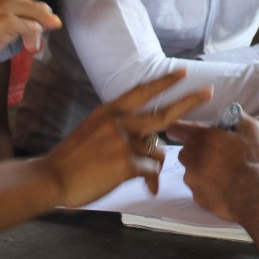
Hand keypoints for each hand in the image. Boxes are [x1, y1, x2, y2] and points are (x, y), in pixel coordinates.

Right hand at [0, 0, 90, 64]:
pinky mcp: (5, 20)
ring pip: (41, 12)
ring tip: (32, 44)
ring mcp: (6, 4)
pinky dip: (33, 41)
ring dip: (41, 29)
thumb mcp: (14, 21)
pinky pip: (32, 29)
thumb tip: (54, 20)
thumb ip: (33, 17)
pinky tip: (28, 48)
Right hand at [42, 71, 210, 207]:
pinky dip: (150, 180)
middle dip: (188, 102)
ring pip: (157, 150)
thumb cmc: (71, 159)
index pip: (141, 92)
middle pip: (162, 112)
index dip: (163, 82)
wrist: (51, 178)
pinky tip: (144, 186)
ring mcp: (123, 142)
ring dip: (155, 164)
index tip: (181, 72)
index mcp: (108, 112)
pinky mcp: (126, 164)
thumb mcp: (91, 131)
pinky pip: (151, 170)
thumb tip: (142, 138)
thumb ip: (117, 129)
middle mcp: (118, 123)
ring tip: (147, 179)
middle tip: (207, 92)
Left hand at [166, 113, 258, 221]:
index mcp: (199, 137)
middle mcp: (189, 157)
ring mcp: (191, 179)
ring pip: (193, 170)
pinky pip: (200, 188)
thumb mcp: (251, 129)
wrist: (252, 196)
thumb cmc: (251, 159)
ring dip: (205, 170)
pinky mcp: (197, 197)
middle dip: (200, 151)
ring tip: (227, 173)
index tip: (190, 132)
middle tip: (221, 154)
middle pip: (187, 151)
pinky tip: (226, 187)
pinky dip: (210, 187)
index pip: (175, 128)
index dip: (181, 129)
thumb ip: (237, 117)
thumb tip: (231, 112)